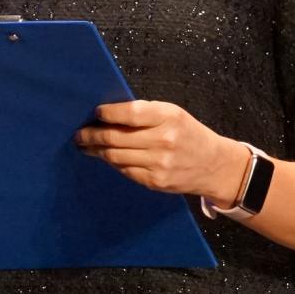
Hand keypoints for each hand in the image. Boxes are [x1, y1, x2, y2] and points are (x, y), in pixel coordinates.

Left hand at [75, 100, 245, 200]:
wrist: (214, 165)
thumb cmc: (189, 134)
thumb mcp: (173, 114)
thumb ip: (145, 113)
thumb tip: (109, 115)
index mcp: (169, 117)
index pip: (130, 113)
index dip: (108, 113)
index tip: (96, 112)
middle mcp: (164, 140)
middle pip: (116, 137)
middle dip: (92, 135)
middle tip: (80, 134)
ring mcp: (159, 164)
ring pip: (116, 156)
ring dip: (97, 150)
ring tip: (86, 145)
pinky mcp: (155, 181)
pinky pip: (125, 170)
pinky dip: (113, 162)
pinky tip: (106, 157)